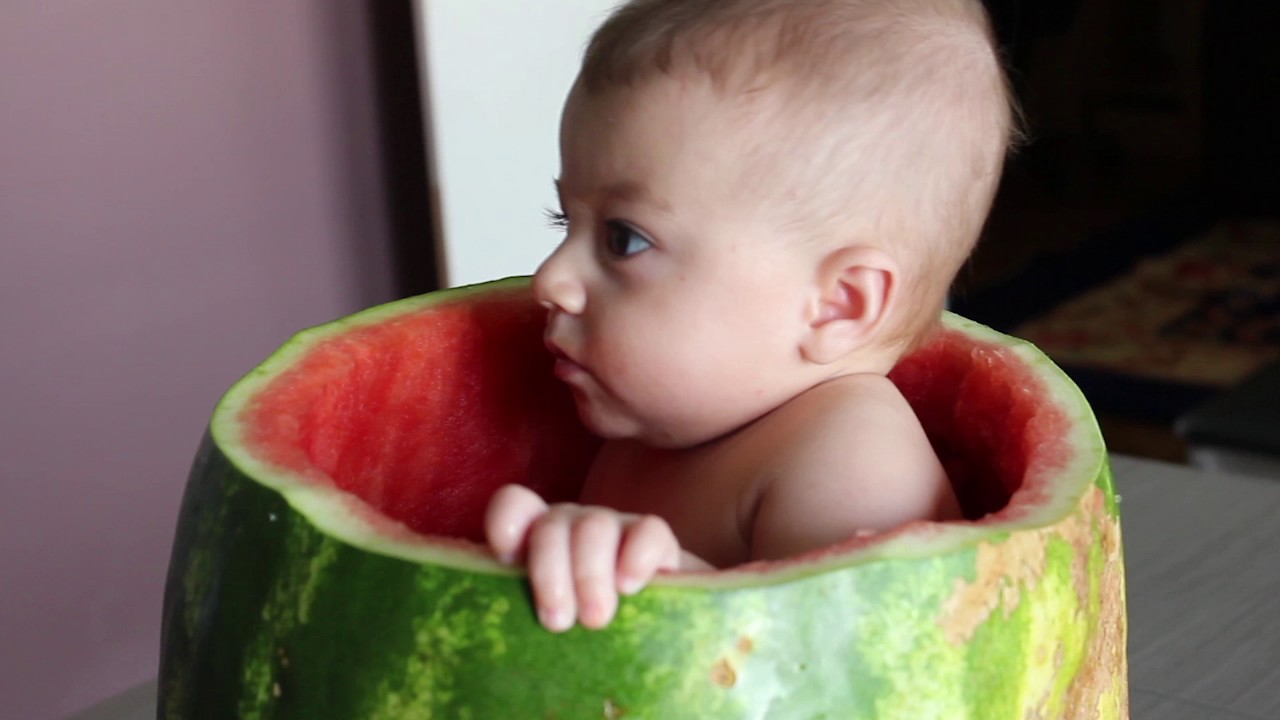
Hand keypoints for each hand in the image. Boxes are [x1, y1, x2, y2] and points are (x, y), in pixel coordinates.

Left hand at [484, 484, 681, 631]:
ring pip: (596, 525)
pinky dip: (637, 557)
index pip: (514, 506)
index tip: (506, 559)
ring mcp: (615, 527)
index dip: (506, 522)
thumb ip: (515, 620)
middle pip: (552, 524)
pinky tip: (630, 588)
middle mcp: (572, 526)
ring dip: (589, 574)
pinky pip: (649, 530)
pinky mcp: (656, 539)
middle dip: (551, 572)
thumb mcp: (546, 626)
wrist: (650, 639)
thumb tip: (468, 657)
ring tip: (595, 620)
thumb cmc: (581, 641)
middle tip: (557, 623)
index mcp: (535, 540)